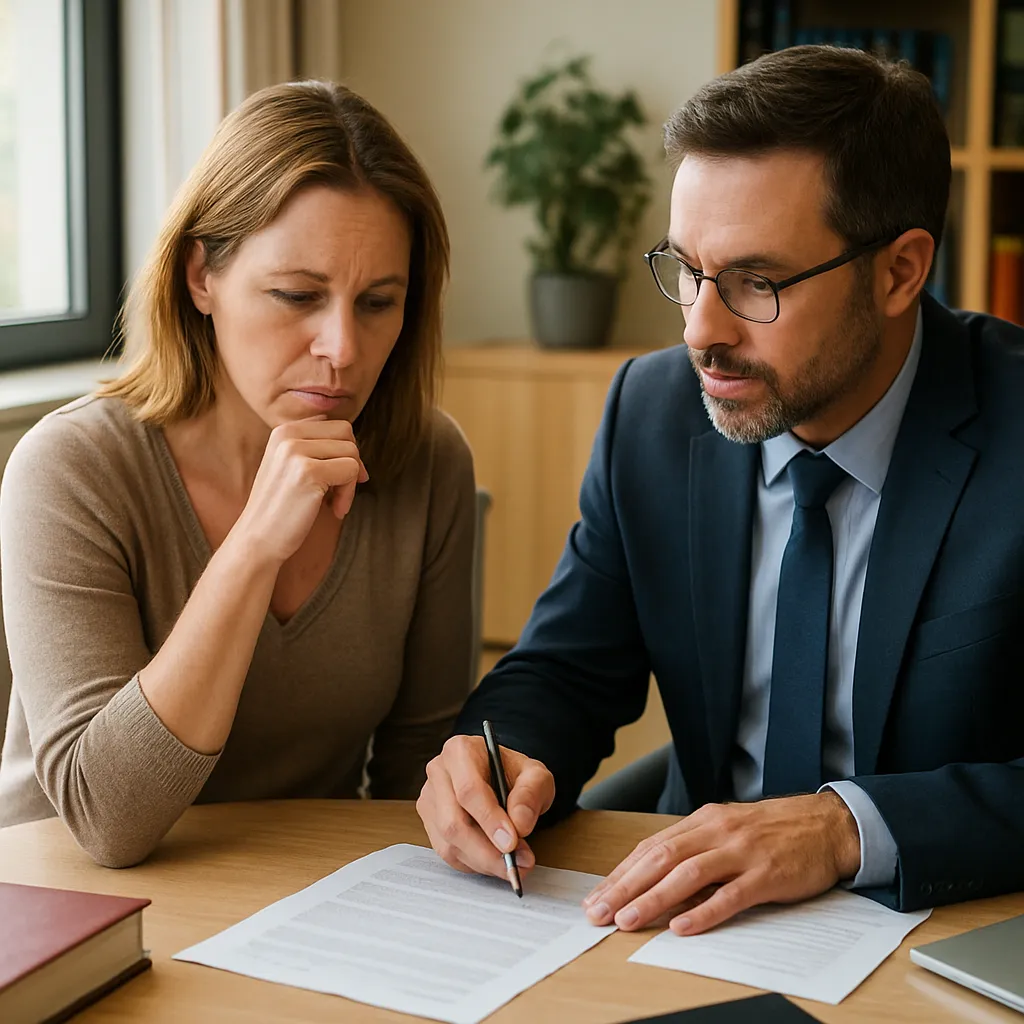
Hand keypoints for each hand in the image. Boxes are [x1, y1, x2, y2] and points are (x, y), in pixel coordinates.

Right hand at [235, 417, 367, 564]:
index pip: (335, 426)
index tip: (340, 478)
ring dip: (350, 482)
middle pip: (346, 433)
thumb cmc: (281, 508)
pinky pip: (351, 471)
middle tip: (343, 490)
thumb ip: (314, 447)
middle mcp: (287, 434)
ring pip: (352, 452)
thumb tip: (350, 437)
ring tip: (334, 503)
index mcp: (283, 430)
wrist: (258, 540)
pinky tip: (334, 510)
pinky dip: (349, 494)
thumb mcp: (291, 466)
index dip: (346, 452)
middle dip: (353, 461)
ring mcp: (296, 451)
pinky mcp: (308, 471)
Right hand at [416, 735, 555, 878]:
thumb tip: (519, 824)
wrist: (501, 778)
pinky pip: (448, 853)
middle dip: (487, 851)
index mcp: (461, 751)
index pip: (469, 790)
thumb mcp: (536, 776)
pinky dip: (474, 864)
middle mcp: (439, 773)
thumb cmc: (514, 774)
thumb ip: (531, 794)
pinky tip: (494, 860)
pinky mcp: (430, 823)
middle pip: (453, 822)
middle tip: (517, 862)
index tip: (511, 842)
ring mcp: (430, 799)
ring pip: (449, 843)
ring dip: (483, 861)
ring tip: (513, 864)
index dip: (489, 820)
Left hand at [583, 791, 860, 934]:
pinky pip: (730, 895)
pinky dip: (704, 912)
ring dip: (653, 899)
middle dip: (624, 887)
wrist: (827, 824)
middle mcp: (717, 832)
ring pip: (688, 876)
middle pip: (660, 859)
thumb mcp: (727, 830)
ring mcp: (741, 852)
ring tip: (628, 920)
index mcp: (703, 821)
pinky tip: (682, 926)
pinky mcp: (767, 874)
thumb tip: (653, 877)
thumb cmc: (773, 831)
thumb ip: (695, 850)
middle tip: (598, 912)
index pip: (651, 848)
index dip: (620, 873)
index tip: (596, 896)